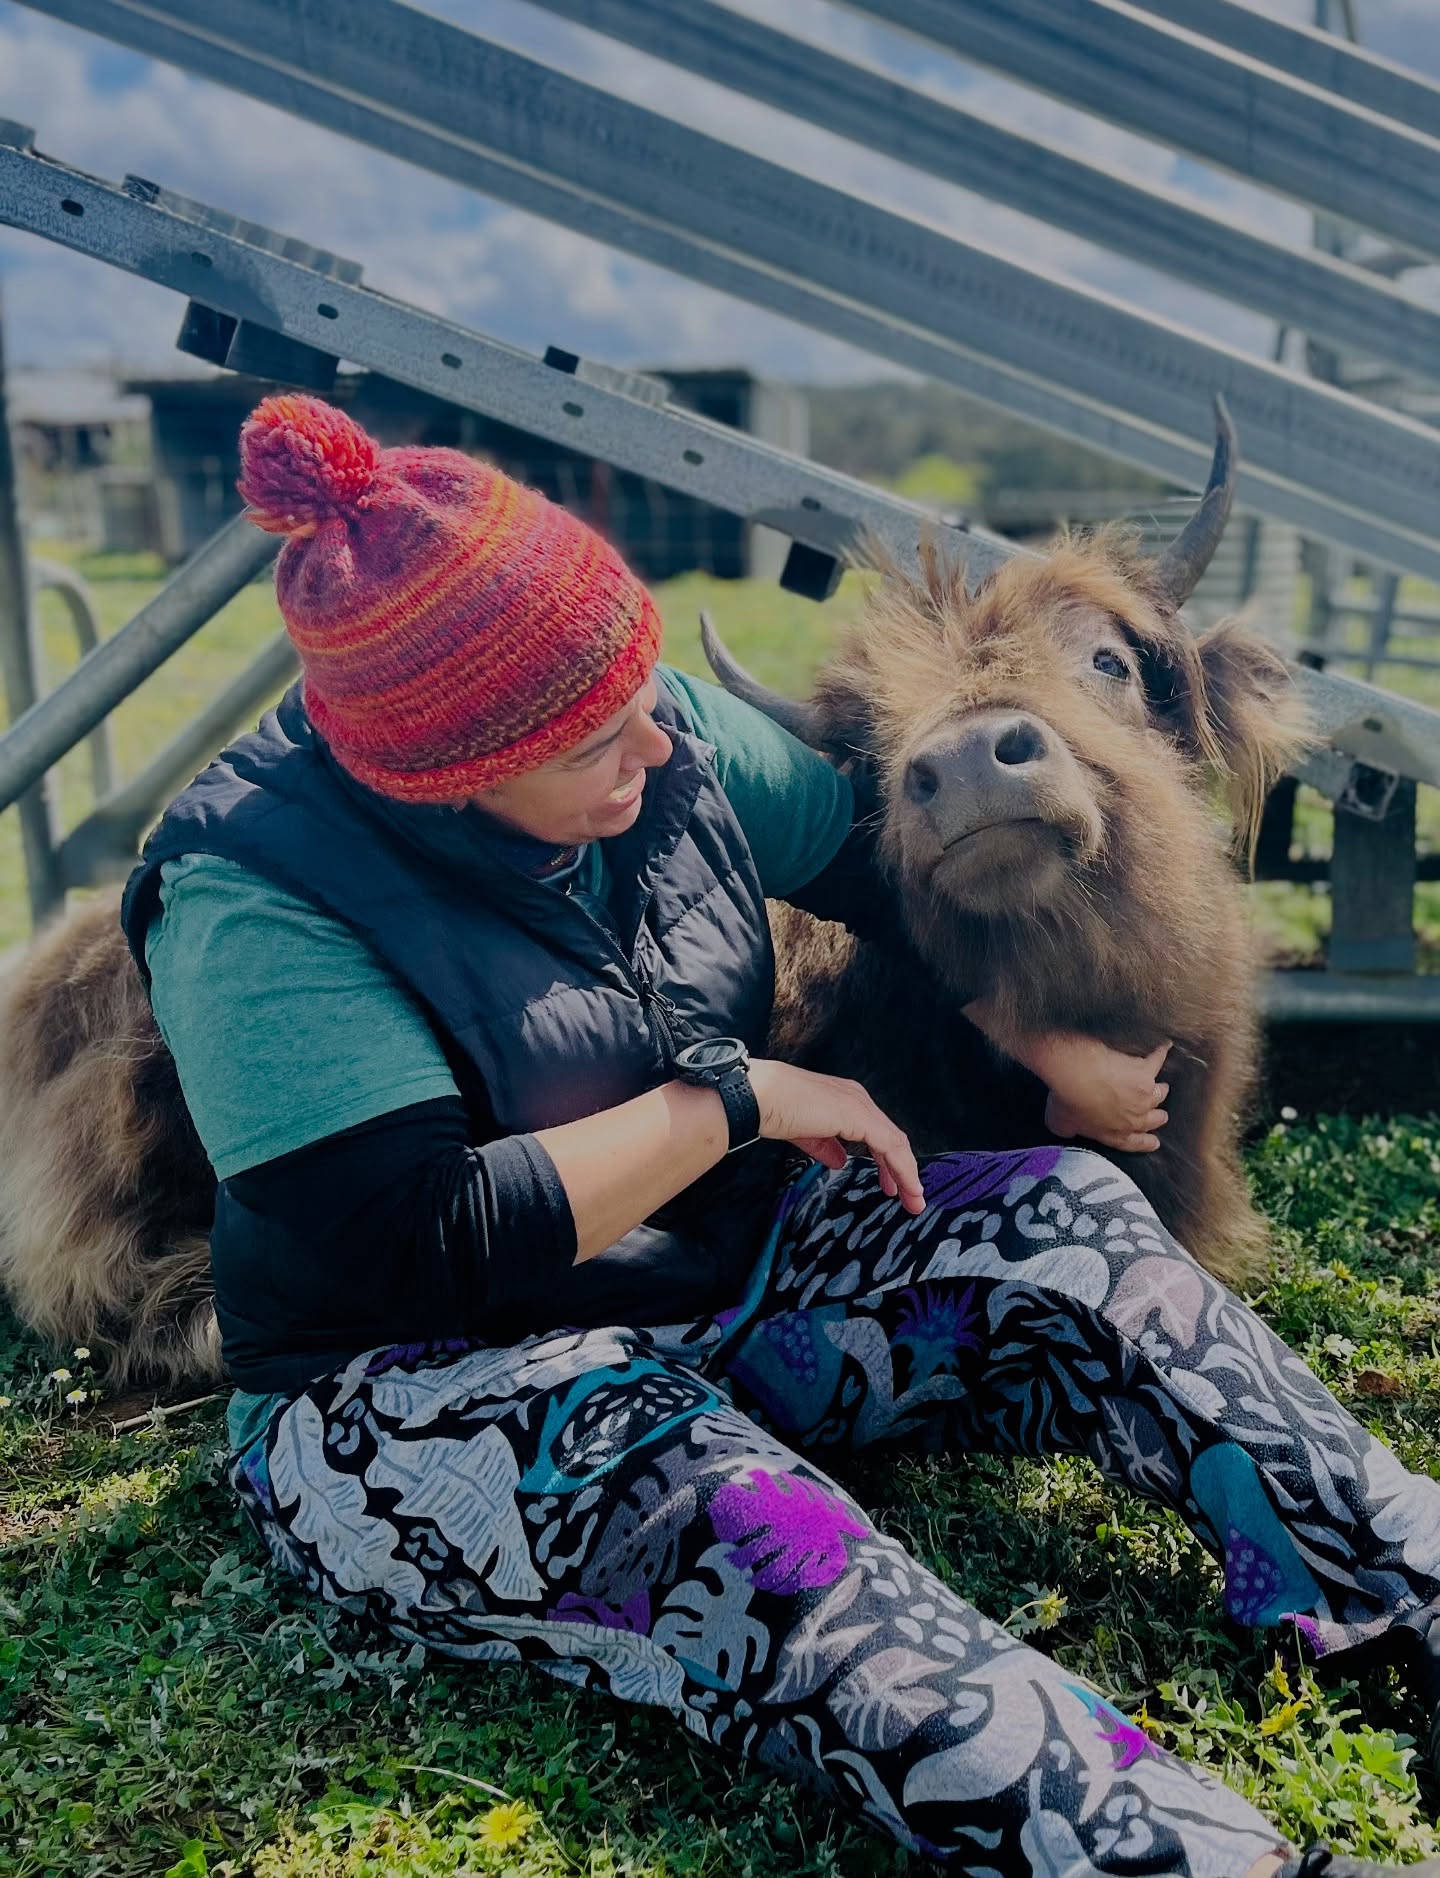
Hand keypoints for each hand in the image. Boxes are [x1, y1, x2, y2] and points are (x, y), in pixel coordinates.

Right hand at [747, 1059, 924, 1212]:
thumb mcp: (806, 1133)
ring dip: (907, 1173)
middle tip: (911, 1197)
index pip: (877, 1134)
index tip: (893, 1186)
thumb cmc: (774, 1108)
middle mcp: (857, 1099)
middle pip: (891, 1139)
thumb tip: (839, 1162)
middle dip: (903, 1170)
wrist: (761, 1096)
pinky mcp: (859, 1116)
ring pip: (895, 1143)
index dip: (888, 1162)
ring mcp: (860, 1105)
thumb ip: (826, 1147)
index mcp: (846, 1101)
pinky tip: (905, 1186)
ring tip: (914, 1199)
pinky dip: (902, 1168)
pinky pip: (890, 1145)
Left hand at [1023, 1034, 1170, 1153]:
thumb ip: (1068, 1130)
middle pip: (1155, 1119)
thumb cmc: (1067, 1100)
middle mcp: (1135, 1116)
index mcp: (1116, 1134)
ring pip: (1160, 1093)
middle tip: (1160, 1113)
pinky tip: (1165, 1046)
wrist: (1076, 1074)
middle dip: (1157, 1116)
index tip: (1155, 1142)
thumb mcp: (1060, 1124)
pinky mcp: (1145, 1070)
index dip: (1147, 1142)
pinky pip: (1158, 1059)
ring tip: (1162, 1086)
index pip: (1136, 1143)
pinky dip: (1161, 1052)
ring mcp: (1144, 1093)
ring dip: (1159, 1090)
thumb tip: (1065, 1129)